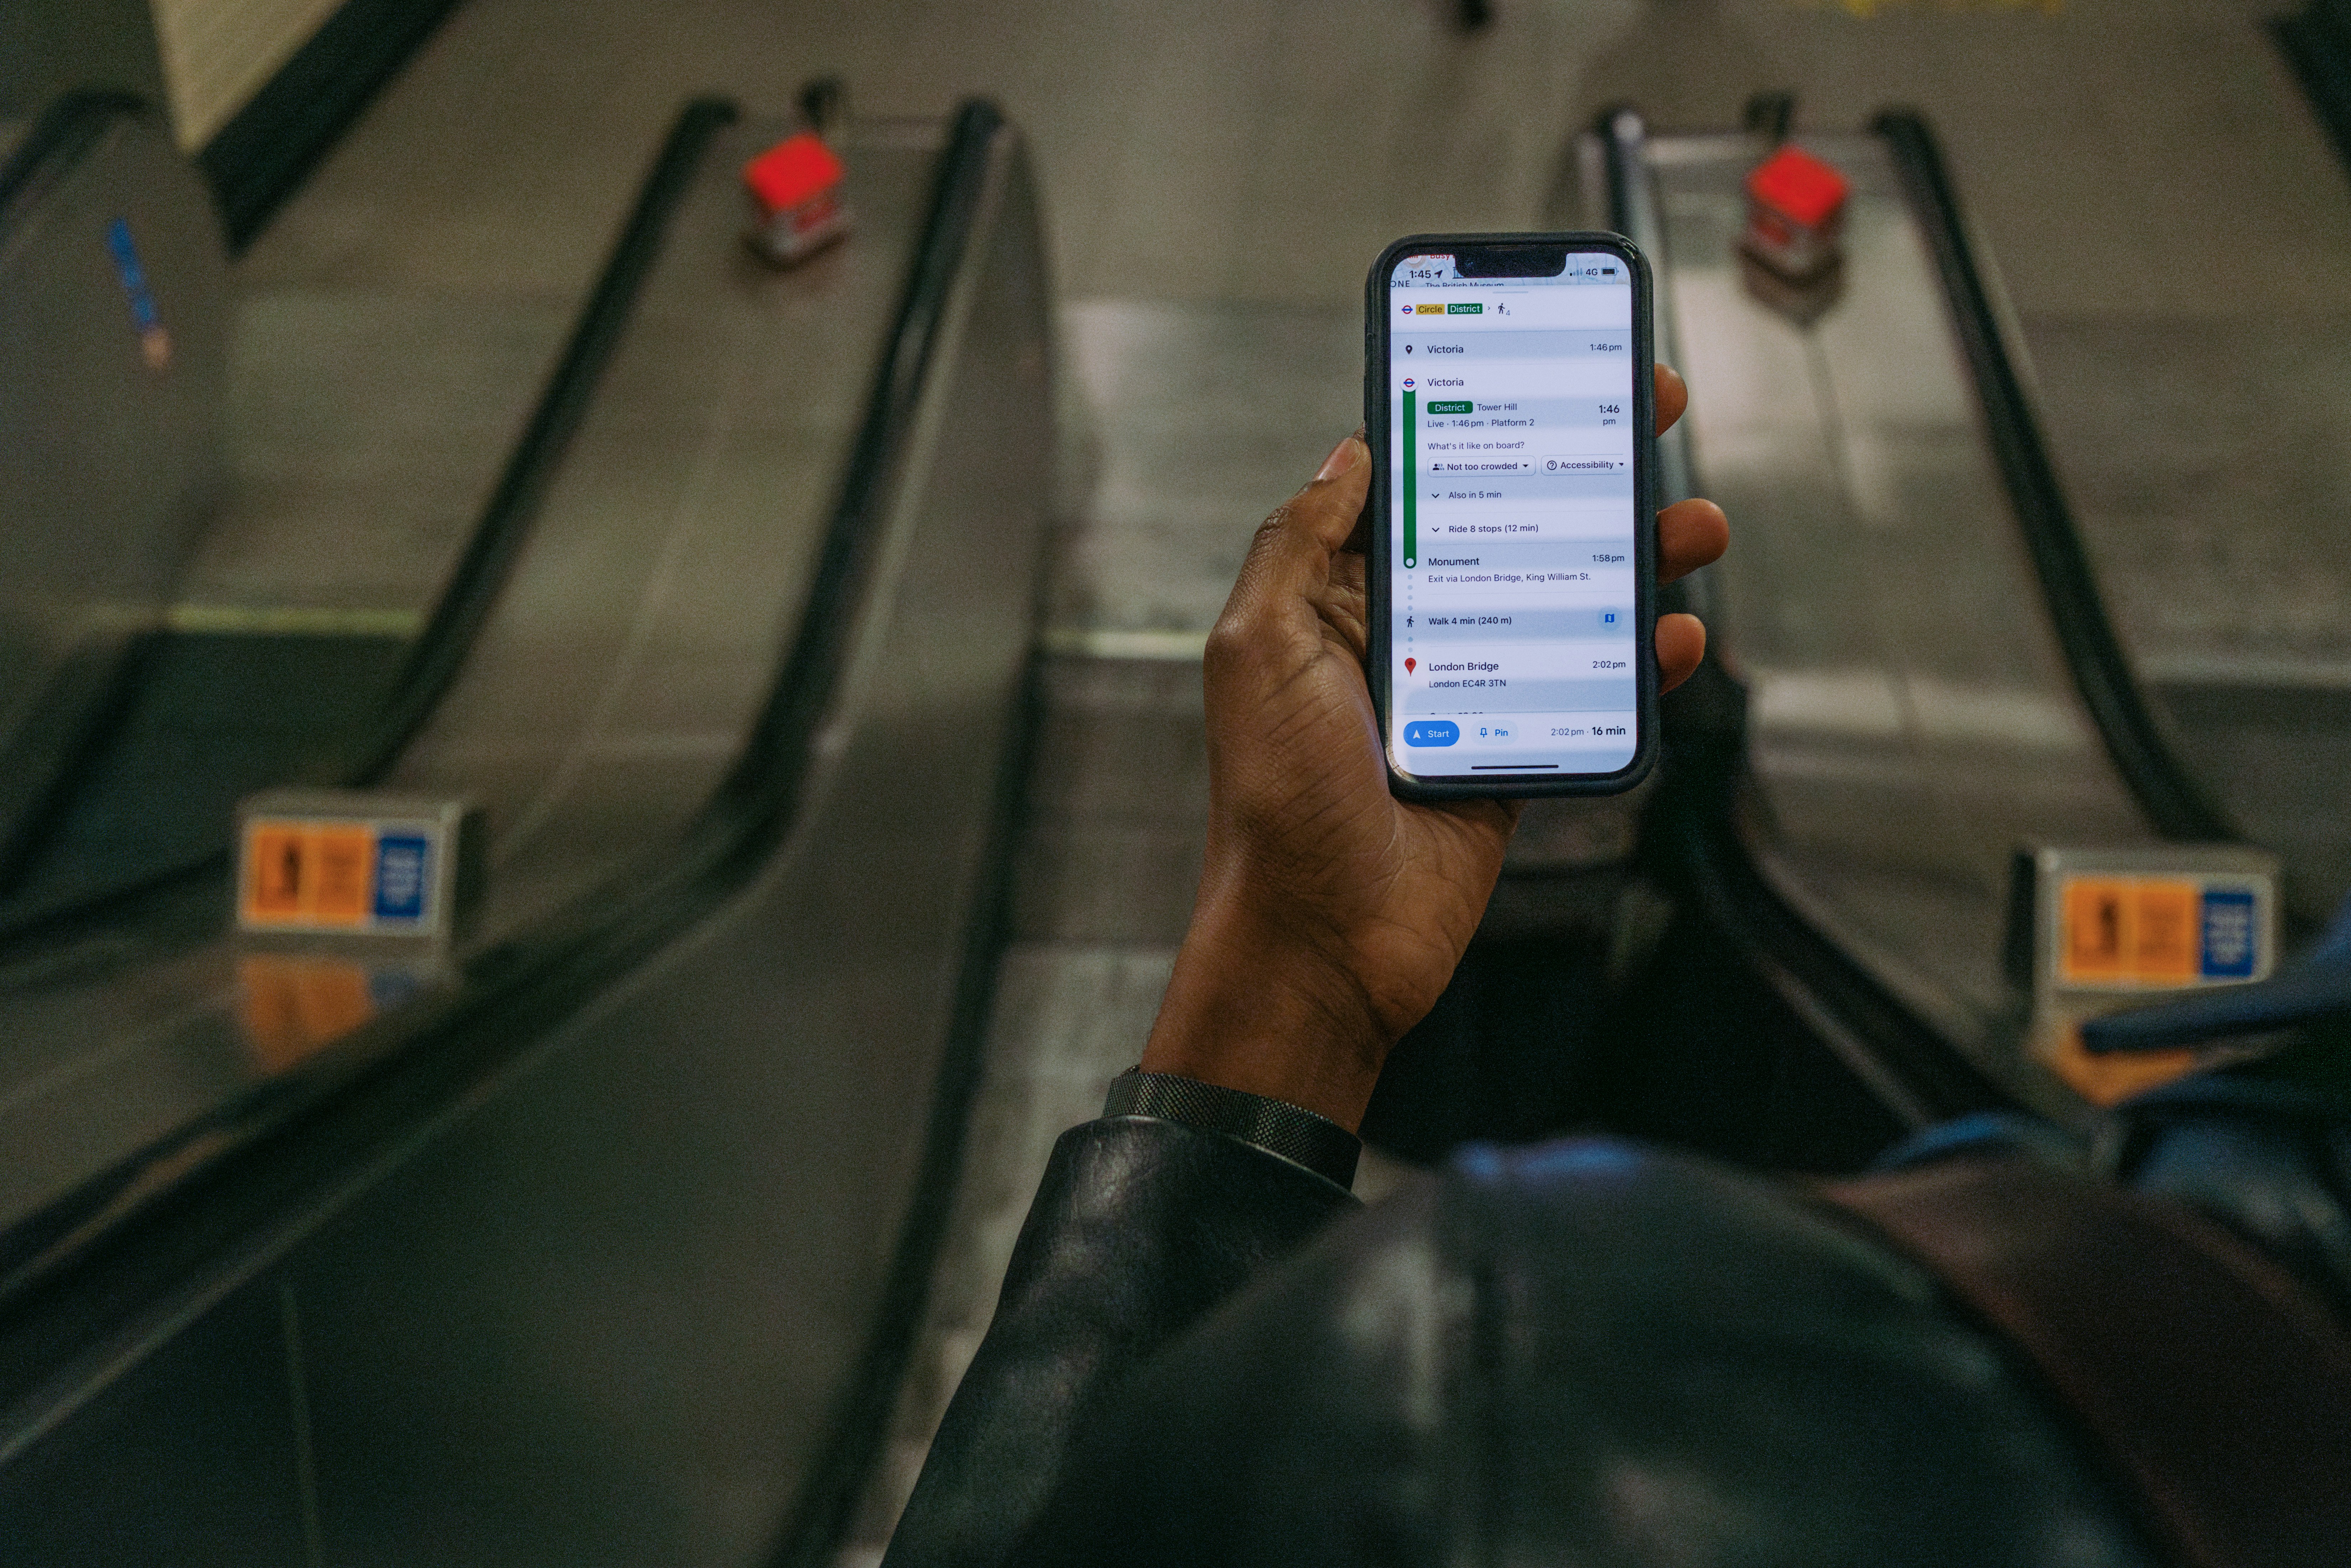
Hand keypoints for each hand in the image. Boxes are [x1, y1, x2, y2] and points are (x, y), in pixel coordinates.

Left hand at [1139, 366, 1727, 1130]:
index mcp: (1337, 600)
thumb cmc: (1274, 802)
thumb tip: (1348, 451)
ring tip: (1693, 524)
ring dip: (1634, 555)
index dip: (1481, 422)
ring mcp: (1468, 694)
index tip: (1542, 365)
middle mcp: (1407, 636)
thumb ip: (1300, 542)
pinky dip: (1639, 663)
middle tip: (1650, 414)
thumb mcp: (1257, 647)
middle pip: (1509, 528)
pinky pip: (1588, 693)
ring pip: (1564, 602)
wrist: (1320, 940)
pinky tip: (1673, 633)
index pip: (1420, 485)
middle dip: (1583, 469)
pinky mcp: (1514, 754)